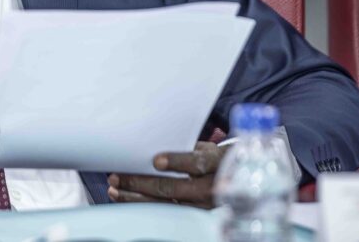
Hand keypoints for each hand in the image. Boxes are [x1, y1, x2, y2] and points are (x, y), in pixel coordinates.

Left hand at [108, 141, 228, 207]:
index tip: (156, 160)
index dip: (177, 162)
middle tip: (118, 176)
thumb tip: (153, 141)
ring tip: (115, 190)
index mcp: (217, 164)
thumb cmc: (218, 159)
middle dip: (142, 182)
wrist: (243, 180)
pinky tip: (128, 199)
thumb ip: (186, 148)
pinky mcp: (196, 217)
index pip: (197, 163)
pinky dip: (145, 206)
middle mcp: (212, 188)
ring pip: (167, 205)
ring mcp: (204, 206)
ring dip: (137, 197)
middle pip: (175, 188)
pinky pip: (168, 214)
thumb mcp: (208, 149)